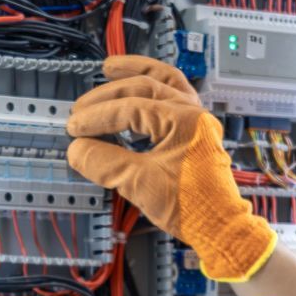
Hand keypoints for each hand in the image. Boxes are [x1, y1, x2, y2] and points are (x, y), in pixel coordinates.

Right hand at [65, 55, 275, 281]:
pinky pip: (173, 97)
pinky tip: (137, 86)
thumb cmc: (191, 207)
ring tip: (109, 68)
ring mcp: (196, 120)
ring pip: (164, 82)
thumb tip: (77, 149)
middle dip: (107, 97)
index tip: (74, 129)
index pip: (130, 109)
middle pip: (144, 88)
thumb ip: (105, 163)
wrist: (220, 228)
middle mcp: (193, 113)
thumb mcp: (140, 184)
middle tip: (80, 109)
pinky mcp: (194, 131)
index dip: (98, 117)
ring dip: (135, 73)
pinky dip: (152, 88)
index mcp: (184, 121)